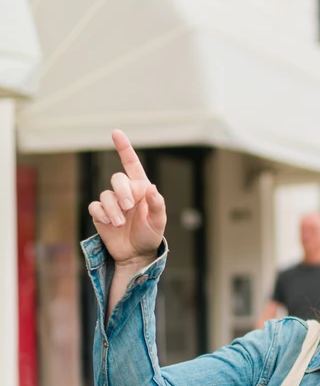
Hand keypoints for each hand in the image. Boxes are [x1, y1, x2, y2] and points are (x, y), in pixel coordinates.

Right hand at [87, 130, 166, 268]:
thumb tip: (152, 188)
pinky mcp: (100, 213)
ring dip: (113, 209)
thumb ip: (157, 204)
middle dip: (122, 191)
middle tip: (129, 207)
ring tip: (121, 222)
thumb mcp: (159, 221)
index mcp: (141, 188)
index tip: (116, 132)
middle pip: (117, 178)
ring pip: (106, 195)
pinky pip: (95, 206)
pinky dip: (102, 214)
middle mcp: (125, 192)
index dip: (124, 148)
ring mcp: (111, 202)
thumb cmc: (150, 235)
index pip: (132, 164)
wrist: (135, 254)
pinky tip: (110, 223)